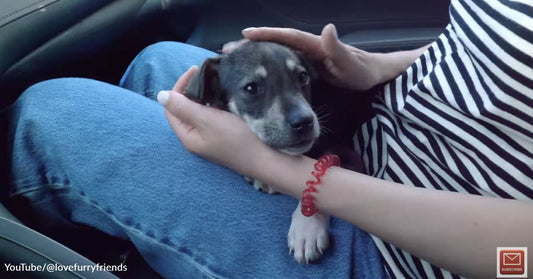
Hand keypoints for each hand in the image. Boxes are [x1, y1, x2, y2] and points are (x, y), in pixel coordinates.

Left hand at [158, 66, 269, 175]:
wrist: (270, 158)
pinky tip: (228, 92)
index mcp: (188, 136)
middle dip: (194, 89)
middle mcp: (198, 136)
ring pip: (203, 108)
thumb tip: (161, 95)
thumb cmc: (237, 139)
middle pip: (186, 107)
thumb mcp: (207, 121)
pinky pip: (217, 112)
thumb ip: (183, 107)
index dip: (179, 87)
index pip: (172, 108)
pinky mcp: (228, 132)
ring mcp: (213, 135)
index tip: (196, 70)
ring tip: (218, 80)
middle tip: (208, 74)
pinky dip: (219, 100)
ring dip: (207, 93)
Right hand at [234, 24, 381, 90]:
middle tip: (230, 49)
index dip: (267, 34)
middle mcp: (309, 46)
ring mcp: (307, 55)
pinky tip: (258, 70)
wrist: (372, 74)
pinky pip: (283, 61)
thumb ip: (338, 49)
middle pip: (277, 42)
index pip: (287, 36)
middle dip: (254, 43)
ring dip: (258, 54)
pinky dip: (268, 63)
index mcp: (315, 45)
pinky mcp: (308, 64)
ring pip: (277, 52)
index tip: (245, 35)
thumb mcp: (351, 64)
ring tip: (237, 58)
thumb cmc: (363, 71)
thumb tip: (326, 28)